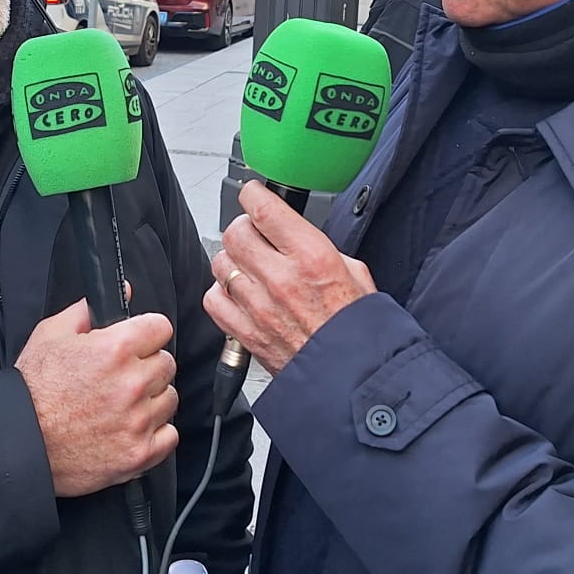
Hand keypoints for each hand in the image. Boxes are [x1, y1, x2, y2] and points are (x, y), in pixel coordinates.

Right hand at [15, 300, 177, 498]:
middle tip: (120, 378)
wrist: (18, 443)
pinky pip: (169, 435)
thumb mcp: (51, 334)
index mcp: (115, 348)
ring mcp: (138, 420)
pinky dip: (154, 433)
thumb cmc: (32, 390)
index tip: (137, 344)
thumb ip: (90, 309)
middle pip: (167, 363)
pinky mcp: (139, 453)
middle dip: (146, 367)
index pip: (161, 328)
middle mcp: (132, 383)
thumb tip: (125, 292)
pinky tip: (129, 429)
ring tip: (120, 405)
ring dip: (151, 400)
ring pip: (169, 399)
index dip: (146, 334)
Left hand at [207, 181, 375, 374]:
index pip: (263, 209)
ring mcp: (259, 306)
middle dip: (245, 227)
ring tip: (250, 267)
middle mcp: (281, 278)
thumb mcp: (356, 273)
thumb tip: (299, 236)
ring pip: (221, 262)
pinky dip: (222, 293)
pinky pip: (213, 299)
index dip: (253, 194)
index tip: (253, 194)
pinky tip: (239, 294)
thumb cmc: (360, 331)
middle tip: (257, 234)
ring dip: (232, 259)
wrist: (355, 379)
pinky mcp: (245, 333)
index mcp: (311, 256)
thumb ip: (322, 249)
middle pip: (236, 232)